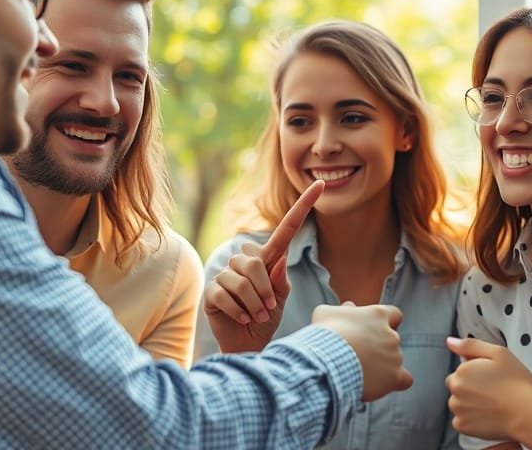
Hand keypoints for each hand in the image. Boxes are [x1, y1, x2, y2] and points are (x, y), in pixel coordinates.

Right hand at [204, 180, 323, 352]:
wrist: (247, 345)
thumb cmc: (266, 319)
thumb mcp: (280, 299)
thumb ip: (279, 279)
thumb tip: (278, 258)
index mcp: (267, 259)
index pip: (286, 229)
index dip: (302, 208)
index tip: (320, 186)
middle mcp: (244, 262)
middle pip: (255, 261)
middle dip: (264, 290)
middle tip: (267, 308)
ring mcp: (225, 275)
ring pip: (241, 280)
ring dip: (253, 304)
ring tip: (255, 315)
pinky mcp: (211, 291)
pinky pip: (225, 295)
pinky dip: (238, 311)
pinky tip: (240, 318)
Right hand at [312, 302, 413, 400]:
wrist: (327, 360)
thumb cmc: (325, 334)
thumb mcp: (327, 312)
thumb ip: (342, 309)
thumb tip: (349, 307)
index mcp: (378, 314)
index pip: (394, 314)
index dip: (386, 322)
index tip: (373, 330)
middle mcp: (391, 334)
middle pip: (392, 339)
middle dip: (378, 345)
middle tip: (358, 353)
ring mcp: (394, 356)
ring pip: (394, 360)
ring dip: (381, 364)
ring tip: (358, 370)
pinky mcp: (393, 377)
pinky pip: (405, 379)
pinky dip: (396, 381)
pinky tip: (383, 382)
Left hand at [445, 337, 531, 440]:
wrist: (526, 413)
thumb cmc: (516, 384)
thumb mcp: (498, 353)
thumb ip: (470, 345)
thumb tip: (451, 342)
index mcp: (462, 371)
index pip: (459, 371)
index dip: (475, 375)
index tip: (489, 379)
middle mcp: (456, 389)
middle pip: (456, 387)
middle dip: (469, 389)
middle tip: (491, 392)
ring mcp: (458, 409)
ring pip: (458, 404)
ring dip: (469, 404)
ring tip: (490, 404)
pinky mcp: (462, 426)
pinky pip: (461, 421)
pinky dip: (470, 420)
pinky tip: (486, 416)